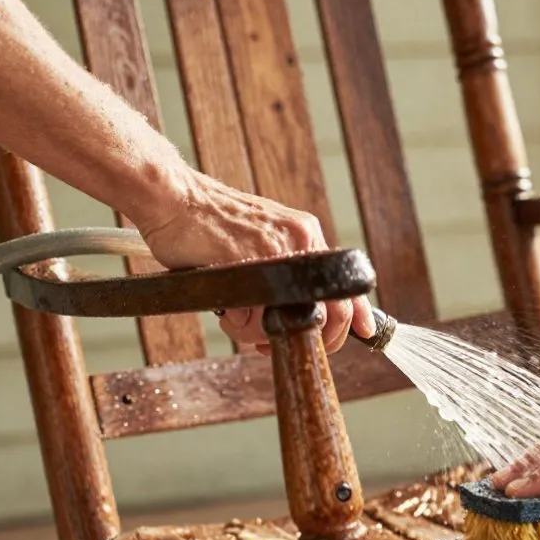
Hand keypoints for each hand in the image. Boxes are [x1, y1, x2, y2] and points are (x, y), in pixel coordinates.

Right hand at [134, 168, 374, 353]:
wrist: (172, 197)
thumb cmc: (209, 226)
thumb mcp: (262, 242)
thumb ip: (285, 271)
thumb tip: (301, 311)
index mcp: (305, 235)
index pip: (345, 282)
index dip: (358, 315)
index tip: (367, 333)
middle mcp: (299, 240)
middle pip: (329, 312)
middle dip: (306, 339)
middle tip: (272, 342)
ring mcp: (275, 250)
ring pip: (286, 321)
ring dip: (257, 332)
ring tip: (236, 316)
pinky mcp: (247, 262)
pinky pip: (253, 315)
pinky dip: (238, 322)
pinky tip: (225, 307)